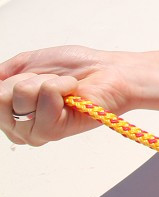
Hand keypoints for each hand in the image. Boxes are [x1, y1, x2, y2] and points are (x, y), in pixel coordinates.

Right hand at [0, 45, 131, 145]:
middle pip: (0, 96)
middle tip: (51, 81)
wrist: (110, 72)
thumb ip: (1, 76)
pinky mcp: (52, 131)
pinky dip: (60, 86)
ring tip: (64, 87)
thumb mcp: (27, 64)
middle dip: (28, 79)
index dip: (11, 80)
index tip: (32, 77)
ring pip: (20, 95)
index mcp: (10, 114)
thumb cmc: (75, 68)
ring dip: (47, 81)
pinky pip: (44, 98)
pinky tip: (72, 93)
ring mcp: (33, 132)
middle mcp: (17, 128)